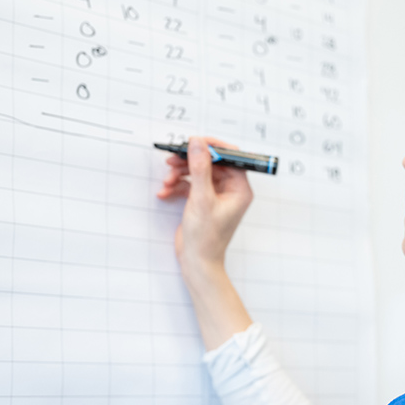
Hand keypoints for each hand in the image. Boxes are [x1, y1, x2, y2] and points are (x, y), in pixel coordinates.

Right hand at [156, 136, 252, 273]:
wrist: (197, 262)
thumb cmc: (206, 238)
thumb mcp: (201, 199)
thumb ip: (199, 168)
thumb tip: (198, 143)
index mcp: (240, 188)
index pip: (230, 157)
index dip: (212, 147)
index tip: (193, 141)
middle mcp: (231, 190)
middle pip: (211, 163)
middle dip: (189, 162)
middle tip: (172, 160)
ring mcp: (216, 195)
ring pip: (198, 173)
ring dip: (180, 174)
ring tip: (167, 181)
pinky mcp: (203, 201)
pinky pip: (190, 185)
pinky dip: (177, 186)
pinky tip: (165, 193)